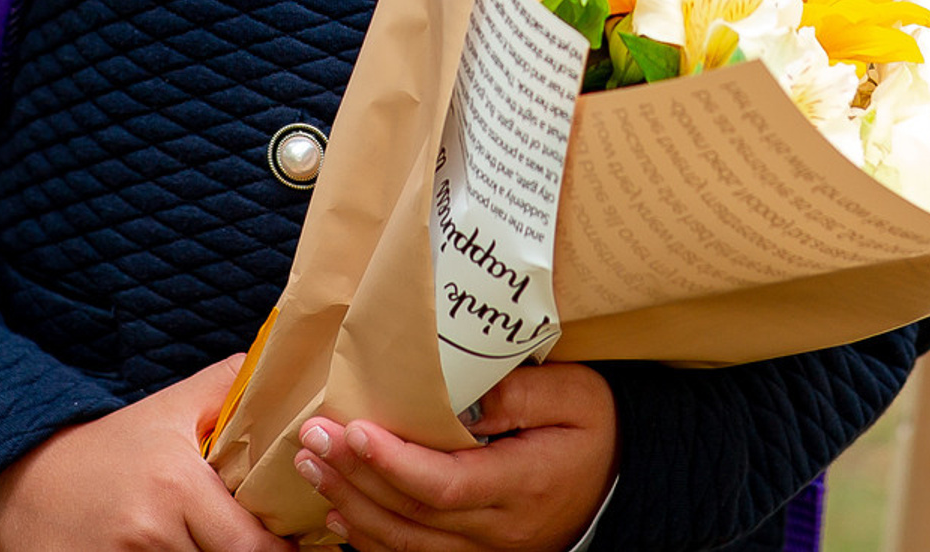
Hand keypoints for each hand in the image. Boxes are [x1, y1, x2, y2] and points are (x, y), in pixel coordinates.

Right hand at [0, 355, 284, 551]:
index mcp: (177, 485)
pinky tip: (182, 551)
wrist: (24, 483)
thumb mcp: (169, 407)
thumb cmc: (109, 447)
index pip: (251, 544)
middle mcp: (153, 531)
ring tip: (211, 540)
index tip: (298, 545)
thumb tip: (287, 365)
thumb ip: (229, 385)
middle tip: (271, 547)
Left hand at [293, 366, 617, 551]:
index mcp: (520, 485)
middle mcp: (497, 531)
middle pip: (412, 515)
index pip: (444, 483)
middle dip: (354, 477)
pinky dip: (371, 541)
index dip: (394, 462)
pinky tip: (338, 514)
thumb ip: (522, 392)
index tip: (354, 430)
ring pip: (405, 543)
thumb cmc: (595, 430)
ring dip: (351, 506)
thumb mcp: (576, 396)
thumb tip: (464, 393)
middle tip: (311, 439)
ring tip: (311, 467)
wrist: (619, 485)